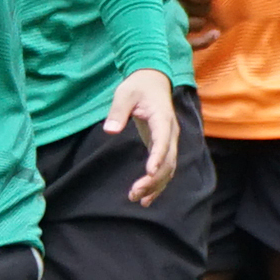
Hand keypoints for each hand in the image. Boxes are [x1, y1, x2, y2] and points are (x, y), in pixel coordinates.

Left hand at [105, 68, 182, 201]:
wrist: (152, 80)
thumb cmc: (137, 86)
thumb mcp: (124, 94)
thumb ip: (118, 111)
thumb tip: (109, 130)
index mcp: (162, 119)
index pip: (163, 141)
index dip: (157, 157)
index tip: (149, 172)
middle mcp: (170, 133)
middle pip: (168, 161)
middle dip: (154, 179)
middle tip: (134, 193)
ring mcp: (169, 141)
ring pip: (169, 168)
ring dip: (156, 186)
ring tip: (138, 200)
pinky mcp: (163, 146)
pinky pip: (165, 168)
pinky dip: (158, 184)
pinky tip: (146, 198)